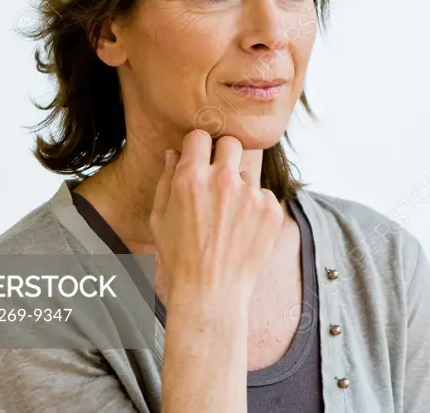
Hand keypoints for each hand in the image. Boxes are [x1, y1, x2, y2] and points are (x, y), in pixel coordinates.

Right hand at [149, 130, 284, 309]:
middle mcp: (223, 180)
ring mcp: (250, 194)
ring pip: (248, 173)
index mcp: (191, 178)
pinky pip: (264, 195)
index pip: (199, 136)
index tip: (199, 156)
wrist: (210, 293)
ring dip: (239, 186)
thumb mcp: (159, 218)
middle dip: (223, 155)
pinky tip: (242, 230)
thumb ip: (166, 180)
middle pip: (231, 143)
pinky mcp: (270, 210)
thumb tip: (173, 153)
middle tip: (218, 177)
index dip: (198, 146)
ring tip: (228, 217)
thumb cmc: (178, 258)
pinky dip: (255, 208)